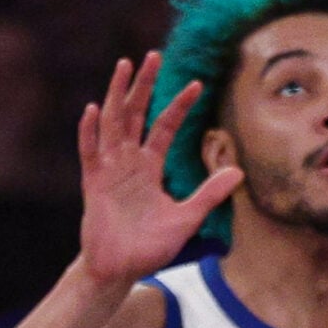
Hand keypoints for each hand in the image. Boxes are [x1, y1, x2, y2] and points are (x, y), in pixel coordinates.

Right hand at [76, 52, 243, 288]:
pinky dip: (90, 131)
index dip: (179, 105)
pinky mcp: (93, 185)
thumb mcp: (187, 218)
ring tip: (124, 66)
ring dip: (117, 94)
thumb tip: (238, 171)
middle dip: (144, 85)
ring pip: (112, 123)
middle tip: (153, 55)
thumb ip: (209, 194)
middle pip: (135, 114)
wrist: (121, 271)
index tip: (196, 83)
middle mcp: (128, 163)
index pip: (165, 127)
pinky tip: (93, 109)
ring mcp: (109, 171)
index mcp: (149, 167)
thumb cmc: (150, 246)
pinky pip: (90, 153)